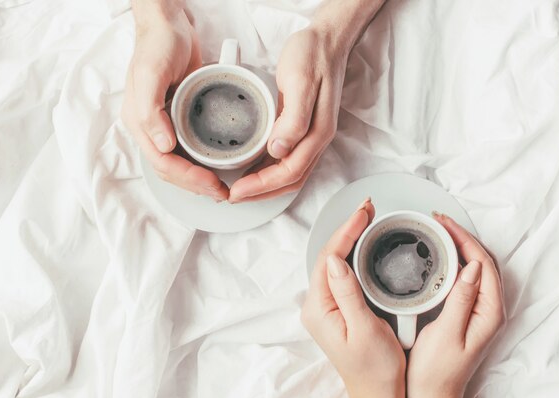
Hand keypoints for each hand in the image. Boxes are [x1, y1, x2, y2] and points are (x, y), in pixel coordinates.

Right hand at [122, 0, 228, 200]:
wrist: (168, 24)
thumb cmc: (158, 44)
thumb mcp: (151, 72)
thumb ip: (149, 110)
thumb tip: (161, 145)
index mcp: (140, 122)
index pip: (163, 164)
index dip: (188, 179)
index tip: (213, 185)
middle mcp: (151, 128)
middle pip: (171, 170)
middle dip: (196, 186)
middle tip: (223, 193)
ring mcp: (164, 125)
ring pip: (179, 164)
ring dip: (199, 180)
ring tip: (221, 187)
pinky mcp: (179, 118)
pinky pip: (188, 149)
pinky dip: (201, 163)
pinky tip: (217, 167)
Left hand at [228, 27, 345, 202]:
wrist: (326, 40)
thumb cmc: (312, 55)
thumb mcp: (300, 81)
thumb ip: (294, 118)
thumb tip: (279, 150)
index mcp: (317, 133)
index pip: (288, 172)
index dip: (261, 186)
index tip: (236, 190)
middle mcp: (317, 140)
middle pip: (290, 181)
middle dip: (261, 194)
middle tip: (232, 196)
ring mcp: (313, 136)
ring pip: (291, 175)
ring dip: (265, 187)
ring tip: (239, 189)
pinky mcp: (305, 130)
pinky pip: (289, 161)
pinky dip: (270, 172)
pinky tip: (253, 169)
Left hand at [301, 199, 406, 397]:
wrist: (378, 394)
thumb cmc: (375, 369)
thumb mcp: (365, 330)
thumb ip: (348, 294)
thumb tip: (336, 259)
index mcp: (319, 309)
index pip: (329, 258)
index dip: (346, 231)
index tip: (363, 213)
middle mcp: (317, 306)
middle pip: (329, 256)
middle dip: (347, 229)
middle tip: (368, 208)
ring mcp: (325, 307)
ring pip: (334, 262)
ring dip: (349, 238)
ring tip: (367, 219)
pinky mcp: (336, 309)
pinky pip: (341, 274)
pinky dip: (352, 254)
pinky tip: (364, 245)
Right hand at [407, 213, 505, 397]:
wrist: (431, 393)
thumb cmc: (437, 370)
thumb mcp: (447, 332)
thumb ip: (462, 299)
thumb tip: (471, 267)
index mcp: (489, 313)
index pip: (482, 264)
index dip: (464, 239)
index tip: (445, 223)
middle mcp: (488, 310)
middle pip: (481, 262)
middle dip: (462, 237)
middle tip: (439, 221)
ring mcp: (478, 312)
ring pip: (474, 268)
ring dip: (459, 247)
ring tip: (439, 231)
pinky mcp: (467, 313)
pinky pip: (465, 279)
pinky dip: (453, 262)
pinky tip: (439, 256)